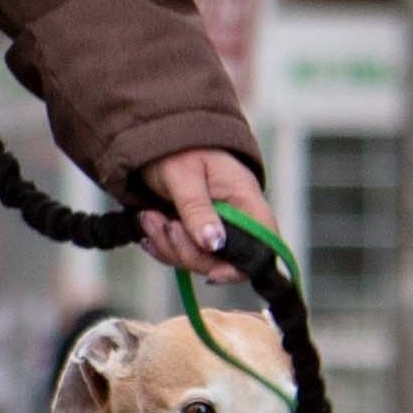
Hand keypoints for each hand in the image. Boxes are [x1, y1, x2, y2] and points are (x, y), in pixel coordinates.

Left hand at [137, 150, 270, 276]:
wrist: (152, 139)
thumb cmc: (174, 150)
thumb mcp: (183, 176)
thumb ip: (197, 209)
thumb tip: (213, 244)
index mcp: (245, 199)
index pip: (263, 243)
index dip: (243, 266)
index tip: (211, 273)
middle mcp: (236, 217)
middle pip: (224, 260)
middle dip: (187, 251)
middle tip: (161, 223)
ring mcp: (215, 226)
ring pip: (199, 259)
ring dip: (168, 245)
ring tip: (149, 216)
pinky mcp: (194, 231)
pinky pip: (182, 253)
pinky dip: (162, 245)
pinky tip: (148, 227)